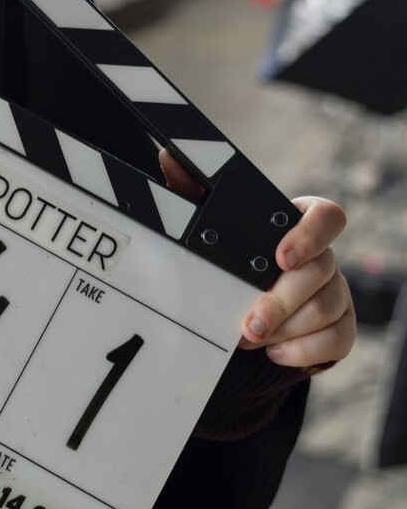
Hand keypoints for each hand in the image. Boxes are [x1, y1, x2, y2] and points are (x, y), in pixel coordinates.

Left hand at [160, 150, 355, 366]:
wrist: (236, 313)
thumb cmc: (228, 261)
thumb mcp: (208, 228)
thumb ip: (193, 193)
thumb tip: (168, 157)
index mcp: (298, 227)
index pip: (327, 217)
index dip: (310, 236)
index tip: (280, 258)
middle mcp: (323, 258)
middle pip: (322, 272)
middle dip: (282, 300)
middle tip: (248, 323)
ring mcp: (334, 293)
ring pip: (327, 309)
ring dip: (286, 329)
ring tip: (247, 337)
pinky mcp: (338, 328)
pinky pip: (339, 341)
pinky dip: (303, 350)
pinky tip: (273, 351)